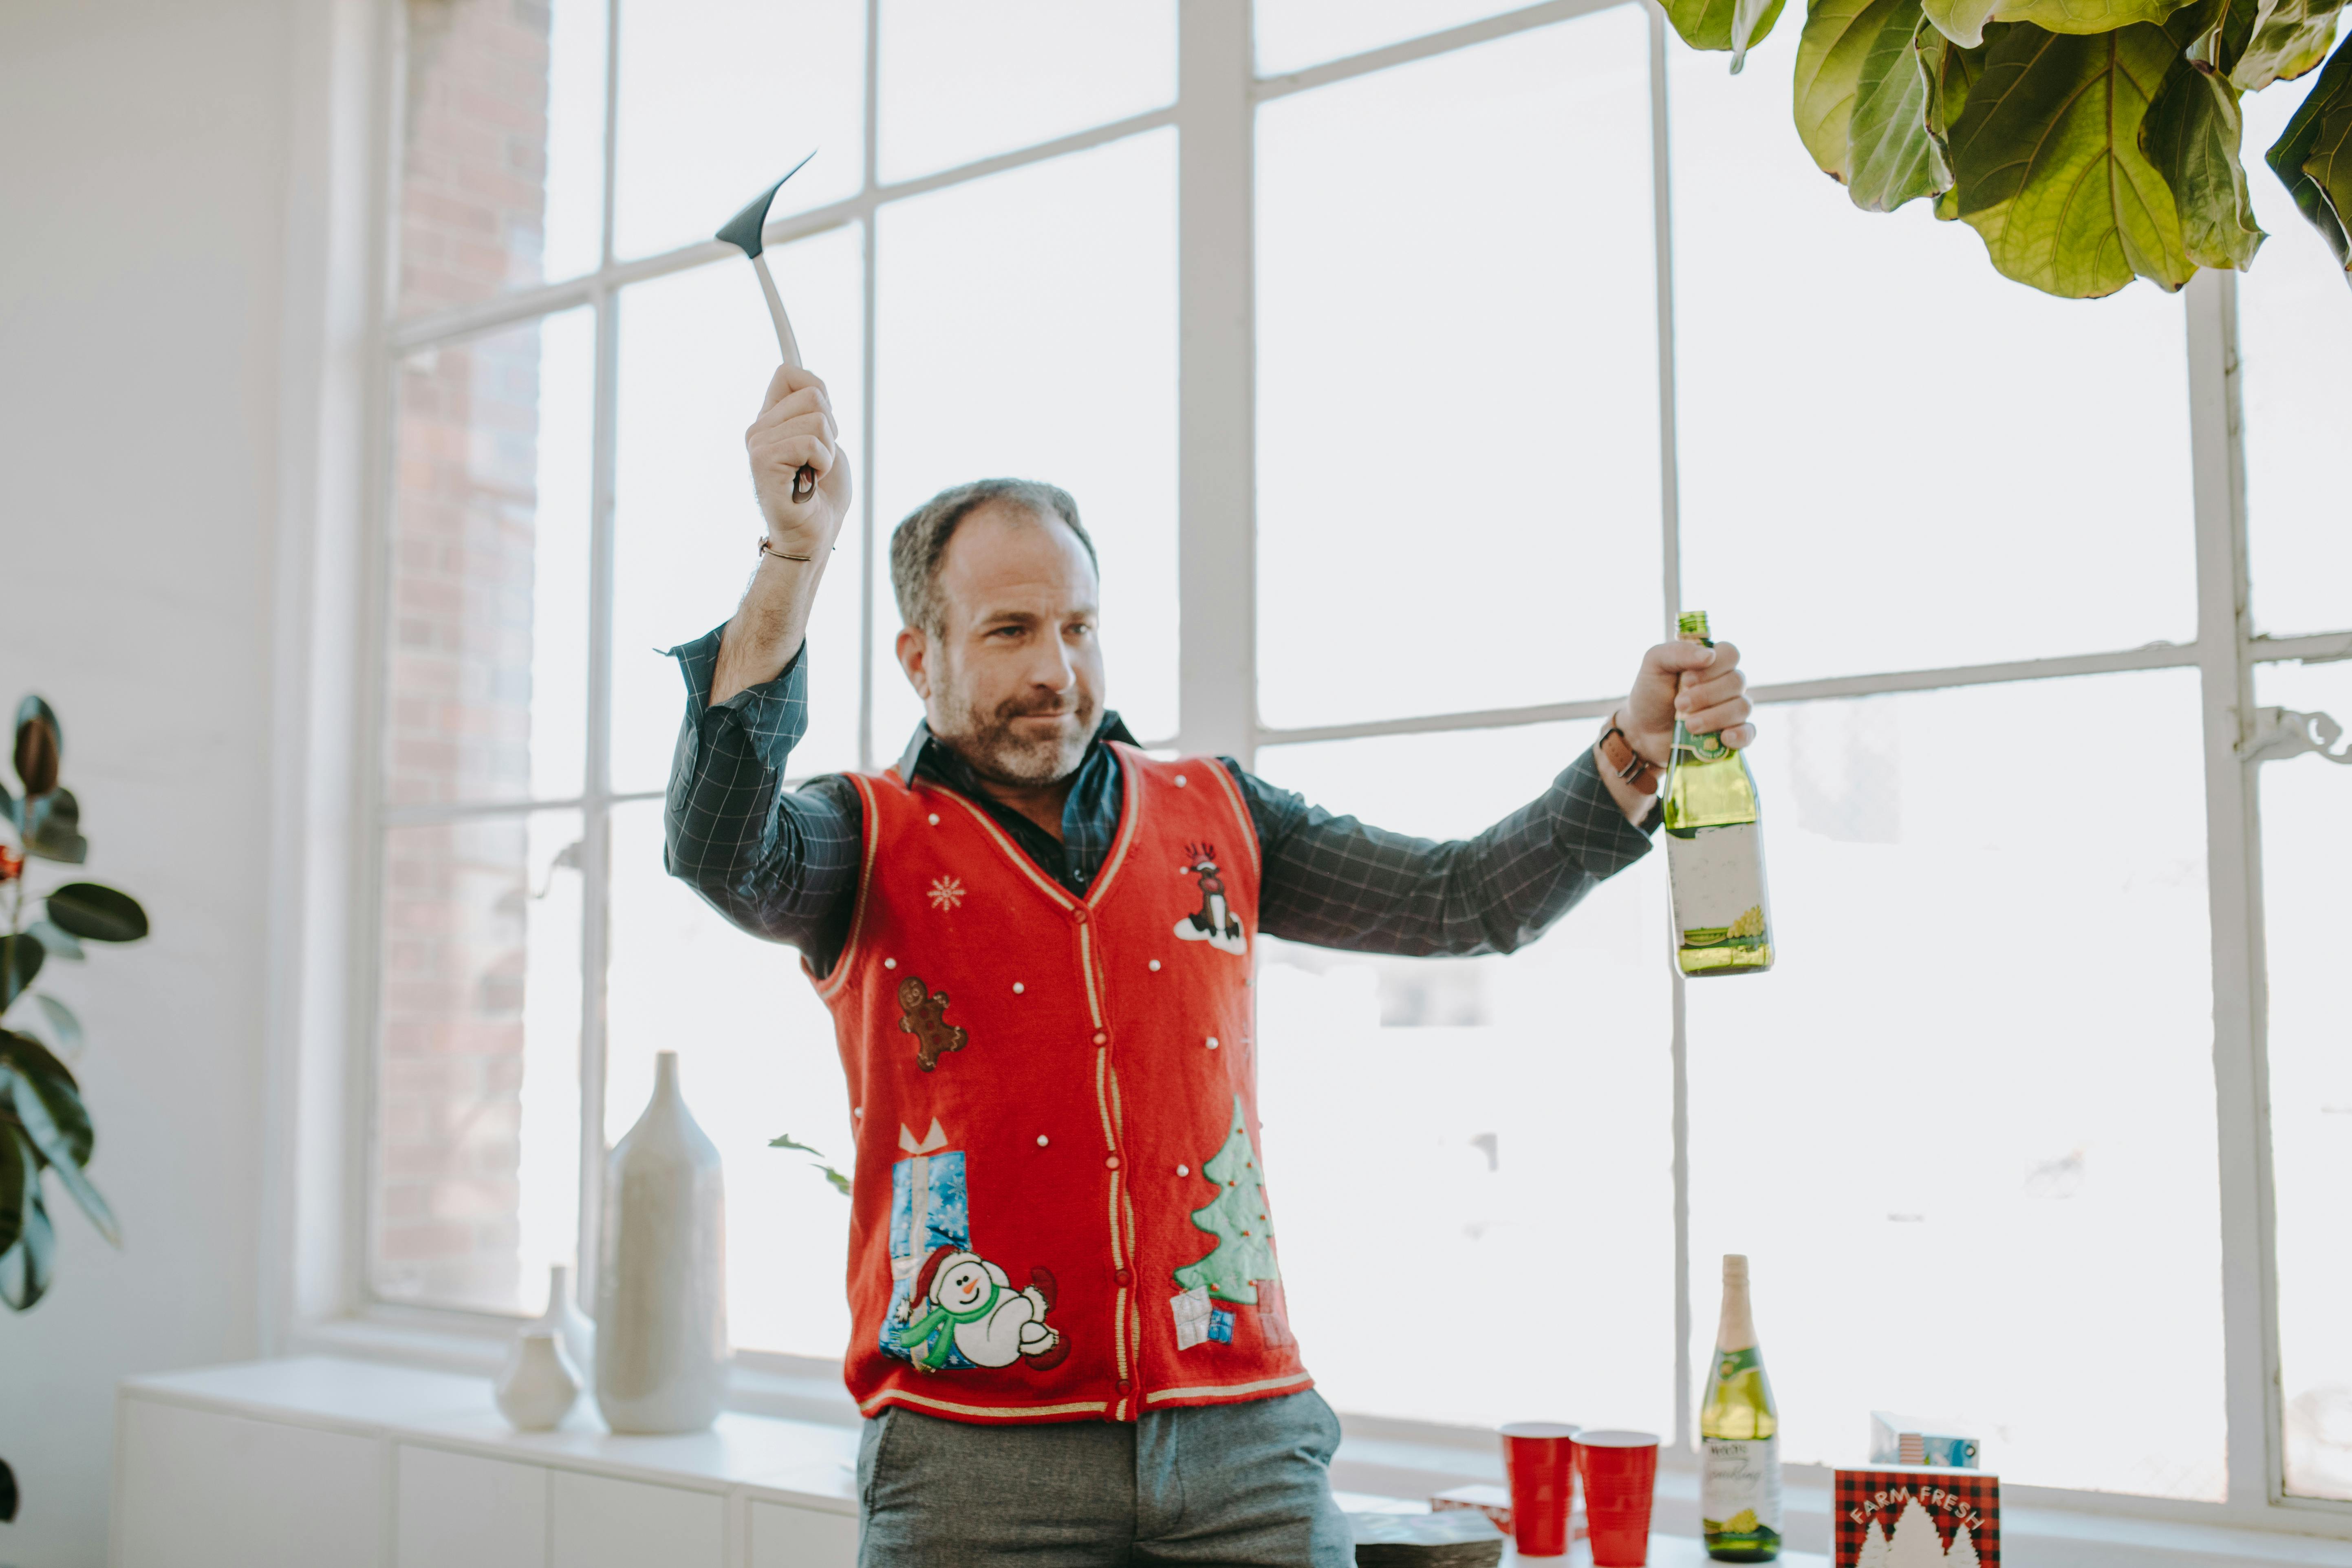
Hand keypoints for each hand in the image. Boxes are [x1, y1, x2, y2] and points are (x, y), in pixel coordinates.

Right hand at [745, 363, 850, 560]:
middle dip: (830, 429)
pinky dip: (823, 463)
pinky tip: (808, 482)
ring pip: (817, 419)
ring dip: (828, 451)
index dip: (819, 394)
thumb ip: (814, 408)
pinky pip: (810, 442)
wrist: (813, 535)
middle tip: (817, 461)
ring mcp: (757, 442)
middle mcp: (758, 427)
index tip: (822, 429)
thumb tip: (806, 378)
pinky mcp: (762, 459)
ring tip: (812, 473)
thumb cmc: (822, 493)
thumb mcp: (826, 439)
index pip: (790, 373)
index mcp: (770, 419)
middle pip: (813, 394)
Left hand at [1620, 639, 1754, 769]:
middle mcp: (1726, 683)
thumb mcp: (1654, 664)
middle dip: (1707, 695)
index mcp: (1711, 662)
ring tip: (1689, 725)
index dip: (1713, 667)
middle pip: (1737, 681)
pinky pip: (1749, 732)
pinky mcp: (1731, 733)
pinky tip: (1724, 738)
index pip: (1731, 654)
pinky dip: (1740, 735)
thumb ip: (1677, 651)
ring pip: (1742, 707)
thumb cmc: (1651, 693)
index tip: (1687, 680)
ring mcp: (1731, 709)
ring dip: (1715, 716)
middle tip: (1679, 704)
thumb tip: (1709, 655)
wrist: (1642, 730)